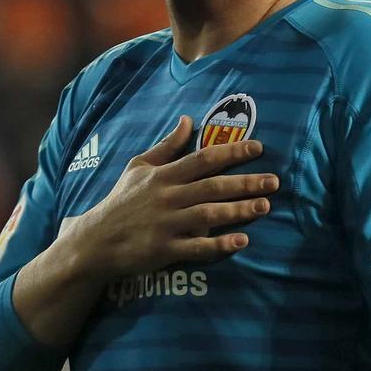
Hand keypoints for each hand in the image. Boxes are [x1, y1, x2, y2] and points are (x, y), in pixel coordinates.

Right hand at [65, 116, 277, 277]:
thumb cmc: (121, 201)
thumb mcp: (138, 167)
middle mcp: (167, 197)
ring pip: (208, 214)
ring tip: (265, 206)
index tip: (258, 147)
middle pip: (212, 186)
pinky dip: (219, 244)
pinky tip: (242, 240)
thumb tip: (188, 120)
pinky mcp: (164, 250)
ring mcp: (166, 224)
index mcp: (163, 175)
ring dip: (238, 210)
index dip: (232, 152)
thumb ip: (166, 146)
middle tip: (275, 181)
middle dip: (245, 182)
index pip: (203, 158)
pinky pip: (196, 247)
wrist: (95, 241)